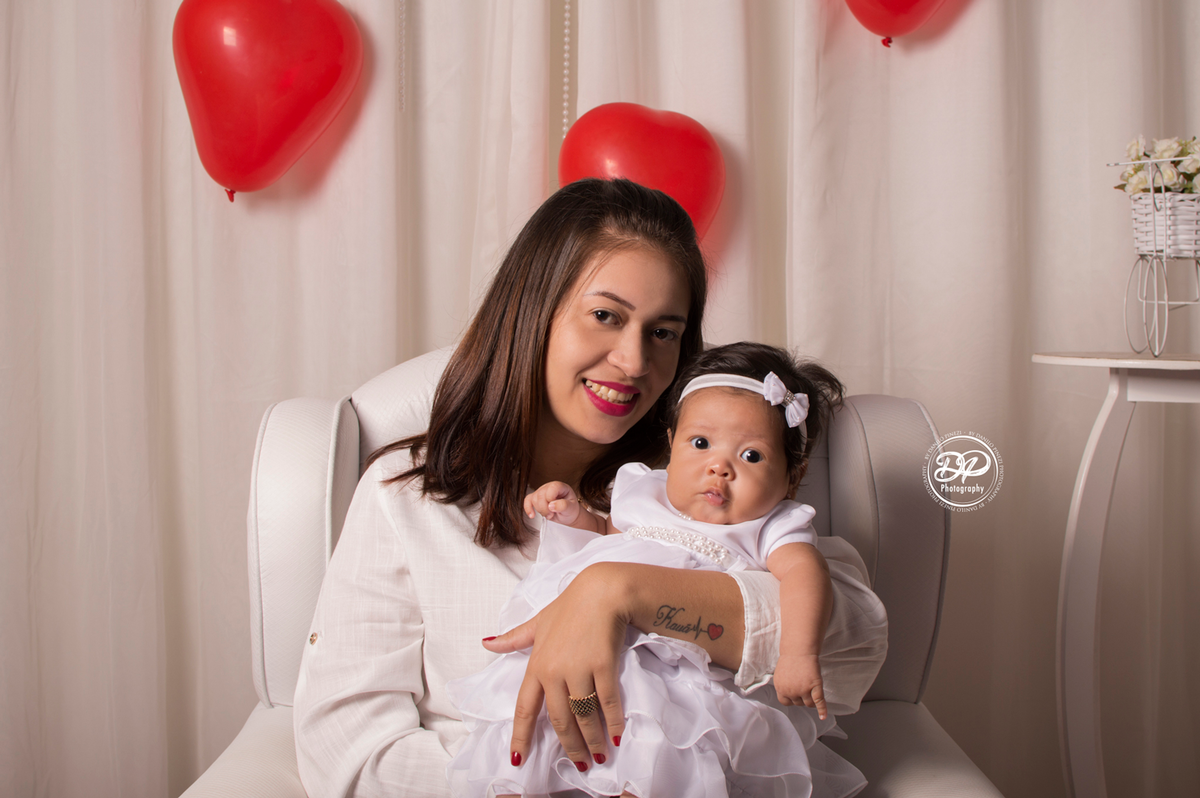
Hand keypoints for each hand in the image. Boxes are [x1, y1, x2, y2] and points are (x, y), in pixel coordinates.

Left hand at [482, 563, 627, 771]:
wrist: (602, 591)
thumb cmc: (569, 607)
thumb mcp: (537, 623)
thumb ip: (513, 638)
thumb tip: (486, 643)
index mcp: (536, 666)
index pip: (525, 708)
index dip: (521, 736)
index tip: (518, 759)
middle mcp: (554, 672)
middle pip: (559, 720)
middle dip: (569, 746)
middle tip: (578, 764)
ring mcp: (579, 670)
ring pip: (583, 716)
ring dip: (592, 741)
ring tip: (597, 758)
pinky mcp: (603, 666)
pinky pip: (607, 703)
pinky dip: (613, 723)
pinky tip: (616, 737)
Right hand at [523, 481, 582, 525]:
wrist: (568, 515)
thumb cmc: (570, 510)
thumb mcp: (571, 509)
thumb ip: (563, 506)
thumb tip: (551, 505)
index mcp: (560, 487)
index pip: (552, 487)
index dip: (551, 498)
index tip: (554, 507)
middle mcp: (550, 487)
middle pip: (541, 494)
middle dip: (545, 508)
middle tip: (552, 514)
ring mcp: (542, 492)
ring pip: (534, 498)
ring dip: (540, 510)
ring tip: (549, 515)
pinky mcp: (536, 498)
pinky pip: (527, 500)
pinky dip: (528, 508)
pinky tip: (532, 515)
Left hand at [773, 652, 827, 719]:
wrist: (799, 650)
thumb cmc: (791, 660)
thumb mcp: (780, 675)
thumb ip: (783, 686)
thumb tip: (787, 695)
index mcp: (780, 688)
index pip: (785, 702)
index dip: (791, 699)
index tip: (795, 694)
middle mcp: (790, 691)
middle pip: (798, 703)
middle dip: (802, 696)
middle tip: (804, 684)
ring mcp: (802, 690)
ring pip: (808, 704)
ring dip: (811, 699)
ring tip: (812, 689)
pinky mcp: (814, 687)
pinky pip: (818, 702)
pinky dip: (822, 710)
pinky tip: (823, 716)